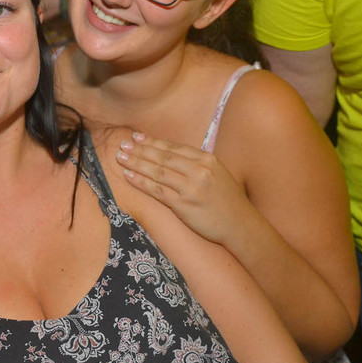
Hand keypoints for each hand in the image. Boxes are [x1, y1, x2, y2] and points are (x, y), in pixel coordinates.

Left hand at [115, 132, 254, 245]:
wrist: (241, 225)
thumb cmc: (227, 200)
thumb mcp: (217, 173)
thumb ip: (196, 163)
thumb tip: (170, 153)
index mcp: (206, 159)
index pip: (173, 147)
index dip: (152, 141)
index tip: (137, 137)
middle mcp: (198, 170)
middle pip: (162, 157)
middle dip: (140, 149)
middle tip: (122, 143)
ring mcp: (190, 187)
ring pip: (156, 171)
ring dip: (136, 163)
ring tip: (120, 157)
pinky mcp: (183, 204)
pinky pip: (156, 190)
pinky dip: (140, 182)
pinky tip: (128, 176)